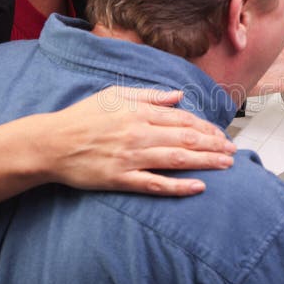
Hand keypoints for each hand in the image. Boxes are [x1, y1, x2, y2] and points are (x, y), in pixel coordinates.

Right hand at [38, 86, 236, 195]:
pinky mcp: (121, 179)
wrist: (51, 143)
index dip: (205, 127)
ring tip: (226, 165)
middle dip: (213, 145)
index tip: (220, 134)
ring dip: (205, 162)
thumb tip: (177, 96)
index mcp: (138, 112)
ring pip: (177, 159)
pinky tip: (198, 187)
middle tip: (232, 151)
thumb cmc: (82, 117)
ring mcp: (130, 157)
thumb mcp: (115, 95)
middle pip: (185, 138)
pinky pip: (155, 184)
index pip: (182, 119)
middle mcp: (138, 133)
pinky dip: (178, 186)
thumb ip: (149, 96)